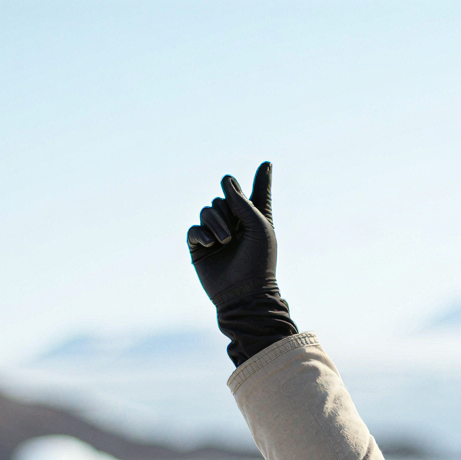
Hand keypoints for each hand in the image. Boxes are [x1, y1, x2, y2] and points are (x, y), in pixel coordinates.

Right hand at [184, 162, 297, 366]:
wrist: (243, 294)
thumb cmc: (258, 262)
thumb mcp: (258, 227)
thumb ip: (244, 202)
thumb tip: (227, 182)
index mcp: (255, 221)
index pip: (256, 195)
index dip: (261, 181)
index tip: (267, 165)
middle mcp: (235, 226)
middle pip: (223, 198)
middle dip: (227, 209)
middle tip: (235, 232)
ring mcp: (216, 236)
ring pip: (207, 210)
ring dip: (216, 222)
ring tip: (225, 240)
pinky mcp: (200, 247)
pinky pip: (194, 228)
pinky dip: (202, 233)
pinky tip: (211, 244)